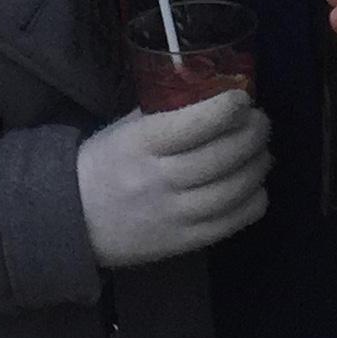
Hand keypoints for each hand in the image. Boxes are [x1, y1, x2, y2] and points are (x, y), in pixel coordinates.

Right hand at [73, 93, 273, 267]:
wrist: (73, 219)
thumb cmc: (103, 163)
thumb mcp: (125, 129)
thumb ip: (165, 113)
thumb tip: (214, 95)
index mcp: (140, 144)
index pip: (192, 125)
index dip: (226, 110)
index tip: (243, 98)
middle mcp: (158, 179)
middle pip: (220, 157)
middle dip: (252, 135)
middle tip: (262, 123)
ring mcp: (172, 214)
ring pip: (232, 190)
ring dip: (257, 167)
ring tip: (263, 153)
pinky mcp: (182, 242)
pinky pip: (230, 223)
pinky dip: (253, 202)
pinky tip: (256, 187)